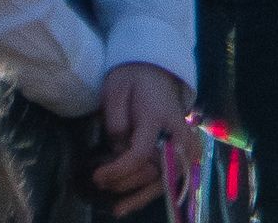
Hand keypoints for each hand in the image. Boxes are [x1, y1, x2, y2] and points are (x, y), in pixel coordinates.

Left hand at [91, 63, 194, 213]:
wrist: (157, 69)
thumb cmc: (133, 78)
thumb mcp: (116, 91)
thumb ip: (116, 121)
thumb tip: (118, 150)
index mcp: (159, 115)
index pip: (141, 152)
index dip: (119, 169)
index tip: (97, 176)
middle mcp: (175, 131)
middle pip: (159, 170)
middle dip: (129, 183)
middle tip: (101, 183)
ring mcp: (180, 140)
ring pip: (168, 177)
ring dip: (142, 194)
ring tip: (119, 208)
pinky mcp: (178, 147)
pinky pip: (169, 173)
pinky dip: (152, 190)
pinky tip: (134, 202)